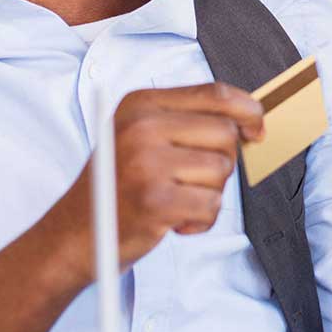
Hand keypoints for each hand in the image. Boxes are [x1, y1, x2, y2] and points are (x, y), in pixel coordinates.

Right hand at [45, 82, 265, 282]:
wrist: (73, 236)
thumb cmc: (118, 188)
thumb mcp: (142, 138)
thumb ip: (189, 122)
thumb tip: (253, 120)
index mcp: (140, 104)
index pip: (216, 94)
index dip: (248, 111)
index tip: (257, 130)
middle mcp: (141, 126)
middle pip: (226, 134)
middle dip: (221, 163)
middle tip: (188, 181)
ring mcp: (146, 162)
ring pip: (221, 171)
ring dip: (207, 195)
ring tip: (172, 201)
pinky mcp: (155, 200)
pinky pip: (211, 206)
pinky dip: (200, 221)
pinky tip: (170, 222)